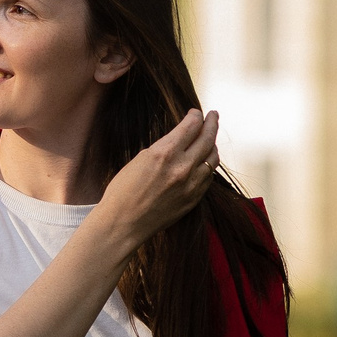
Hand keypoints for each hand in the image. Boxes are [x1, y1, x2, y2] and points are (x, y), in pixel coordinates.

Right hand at [96, 109, 218, 255]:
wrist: (123, 223)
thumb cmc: (123, 192)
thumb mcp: (139, 159)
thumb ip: (163, 148)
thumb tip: (178, 140)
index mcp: (165, 153)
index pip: (191, 126)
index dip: (196, 116)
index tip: (196, 113)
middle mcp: (182, 167)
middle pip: (207, 138)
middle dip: (212, 123)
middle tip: (213, 116)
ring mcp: (191, 185)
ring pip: (212, 158)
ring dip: (212, 145)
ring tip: (210, 138)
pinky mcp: (193, 199)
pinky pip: (208, 177)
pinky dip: (208, 165)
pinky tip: (205, 161)